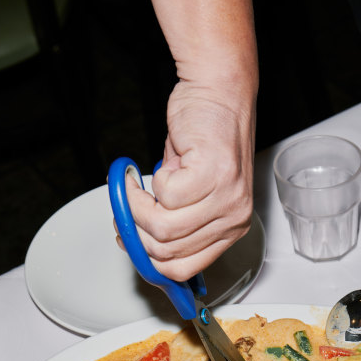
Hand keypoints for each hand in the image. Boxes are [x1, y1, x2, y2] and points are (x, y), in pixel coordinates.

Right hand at [120, 79, 255, 282]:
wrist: (218, 91)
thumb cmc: (204, 135)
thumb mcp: (194, 191)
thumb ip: (175, 221)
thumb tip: (139, 244)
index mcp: (231, 228)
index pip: (186, 269)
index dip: (150, 260)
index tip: (132, 242)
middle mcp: (233, 218)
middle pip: (168, 253)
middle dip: (136, 232)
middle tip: (127, 208)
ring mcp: (226, 198)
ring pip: (163, 228)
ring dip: (138, 206)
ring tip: (138, 186)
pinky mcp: (213, 174)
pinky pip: (166, 195)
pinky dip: (153, 180)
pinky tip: (163, 165)